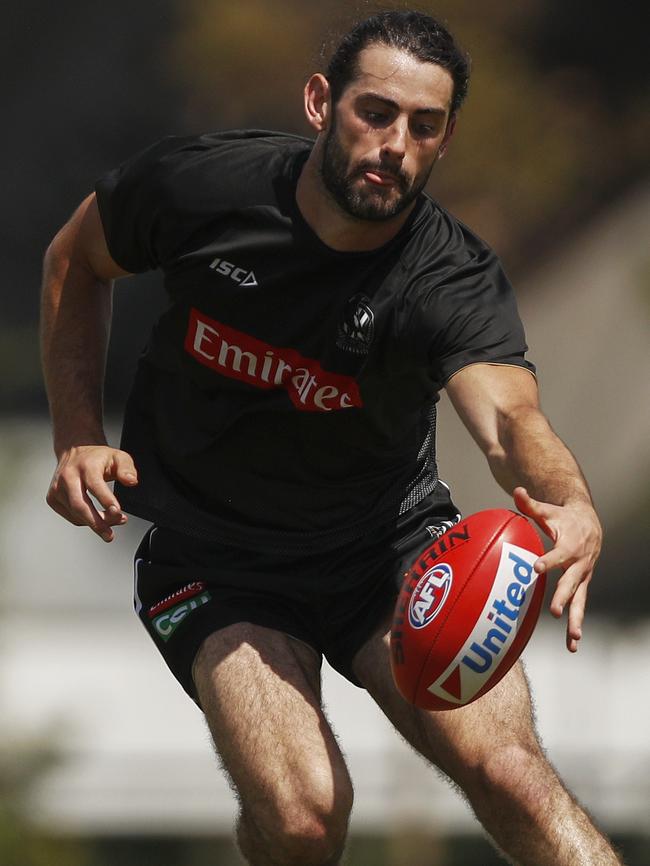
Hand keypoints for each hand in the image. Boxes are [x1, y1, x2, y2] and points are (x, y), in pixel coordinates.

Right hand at [47, 445, 137, 541]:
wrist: (74, 452)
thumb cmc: (96, 457)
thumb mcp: (118, 456)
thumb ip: (127, 468)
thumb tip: (131, 481)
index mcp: (85, 465)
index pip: (94, 485)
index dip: (106, 500)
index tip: (118, 511)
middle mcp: (68, 477)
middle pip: (79, 505)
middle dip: (96, 522)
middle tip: (109, 534)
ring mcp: (58, 488)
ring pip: (75, 514)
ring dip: (95, 523)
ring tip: (112, 522)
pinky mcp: (53, 498)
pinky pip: (71, 516)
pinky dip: (85, 521)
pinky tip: (98, 519)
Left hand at [513, 487, 601, 652]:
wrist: (590, 524)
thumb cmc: (563, 518)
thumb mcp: (548, 510)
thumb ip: (530, 504)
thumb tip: (516, 490)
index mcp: (570, 545)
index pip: (558, 554)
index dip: (549, 561)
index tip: (537, 568)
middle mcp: (579, 564)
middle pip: (571, 582)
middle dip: (563, 597)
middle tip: (555, 612)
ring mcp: (582, 577)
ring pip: (580, 600)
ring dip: (576, 620)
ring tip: (573, 639)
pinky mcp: (582, 585)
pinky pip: (580, 606)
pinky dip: (578, 625)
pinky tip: (573, 644)